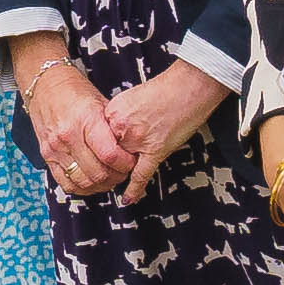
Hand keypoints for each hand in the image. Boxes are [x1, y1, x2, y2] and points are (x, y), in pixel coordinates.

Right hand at [15, 45, 129, 196]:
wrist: (45, 84)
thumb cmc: (75, 91)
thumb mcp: (101, 102)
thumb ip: (114, 127)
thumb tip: (131, 147)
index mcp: (85, 120)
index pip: (109, 155)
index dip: (125, 164)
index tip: (132, 161)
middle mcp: (68, 137)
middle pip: (98, 173)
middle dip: (117, 176)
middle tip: (124, 171)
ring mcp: (55, 148)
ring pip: (83, 182)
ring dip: (101, 185)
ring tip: (110, 177)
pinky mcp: (46, 156)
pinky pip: (66, 183)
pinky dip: (83, 188)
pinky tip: (93, 182)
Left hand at [105, 59, 230, 201]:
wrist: (189, 86)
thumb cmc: (166, 88)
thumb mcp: (131, 97)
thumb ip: (119, 115)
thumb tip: (113, 129)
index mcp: (113, 112)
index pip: (95, 136)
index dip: (96, 147)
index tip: (94, 154)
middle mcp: (121, 128)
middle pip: (105, 152)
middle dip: (106, 161)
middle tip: (105, 168)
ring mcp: (137, 141)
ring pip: (120, 165)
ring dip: (118, 172)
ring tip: (113, 180)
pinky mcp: (155, 151)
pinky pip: (140, 175)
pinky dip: (134, 189)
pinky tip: (128, 199)